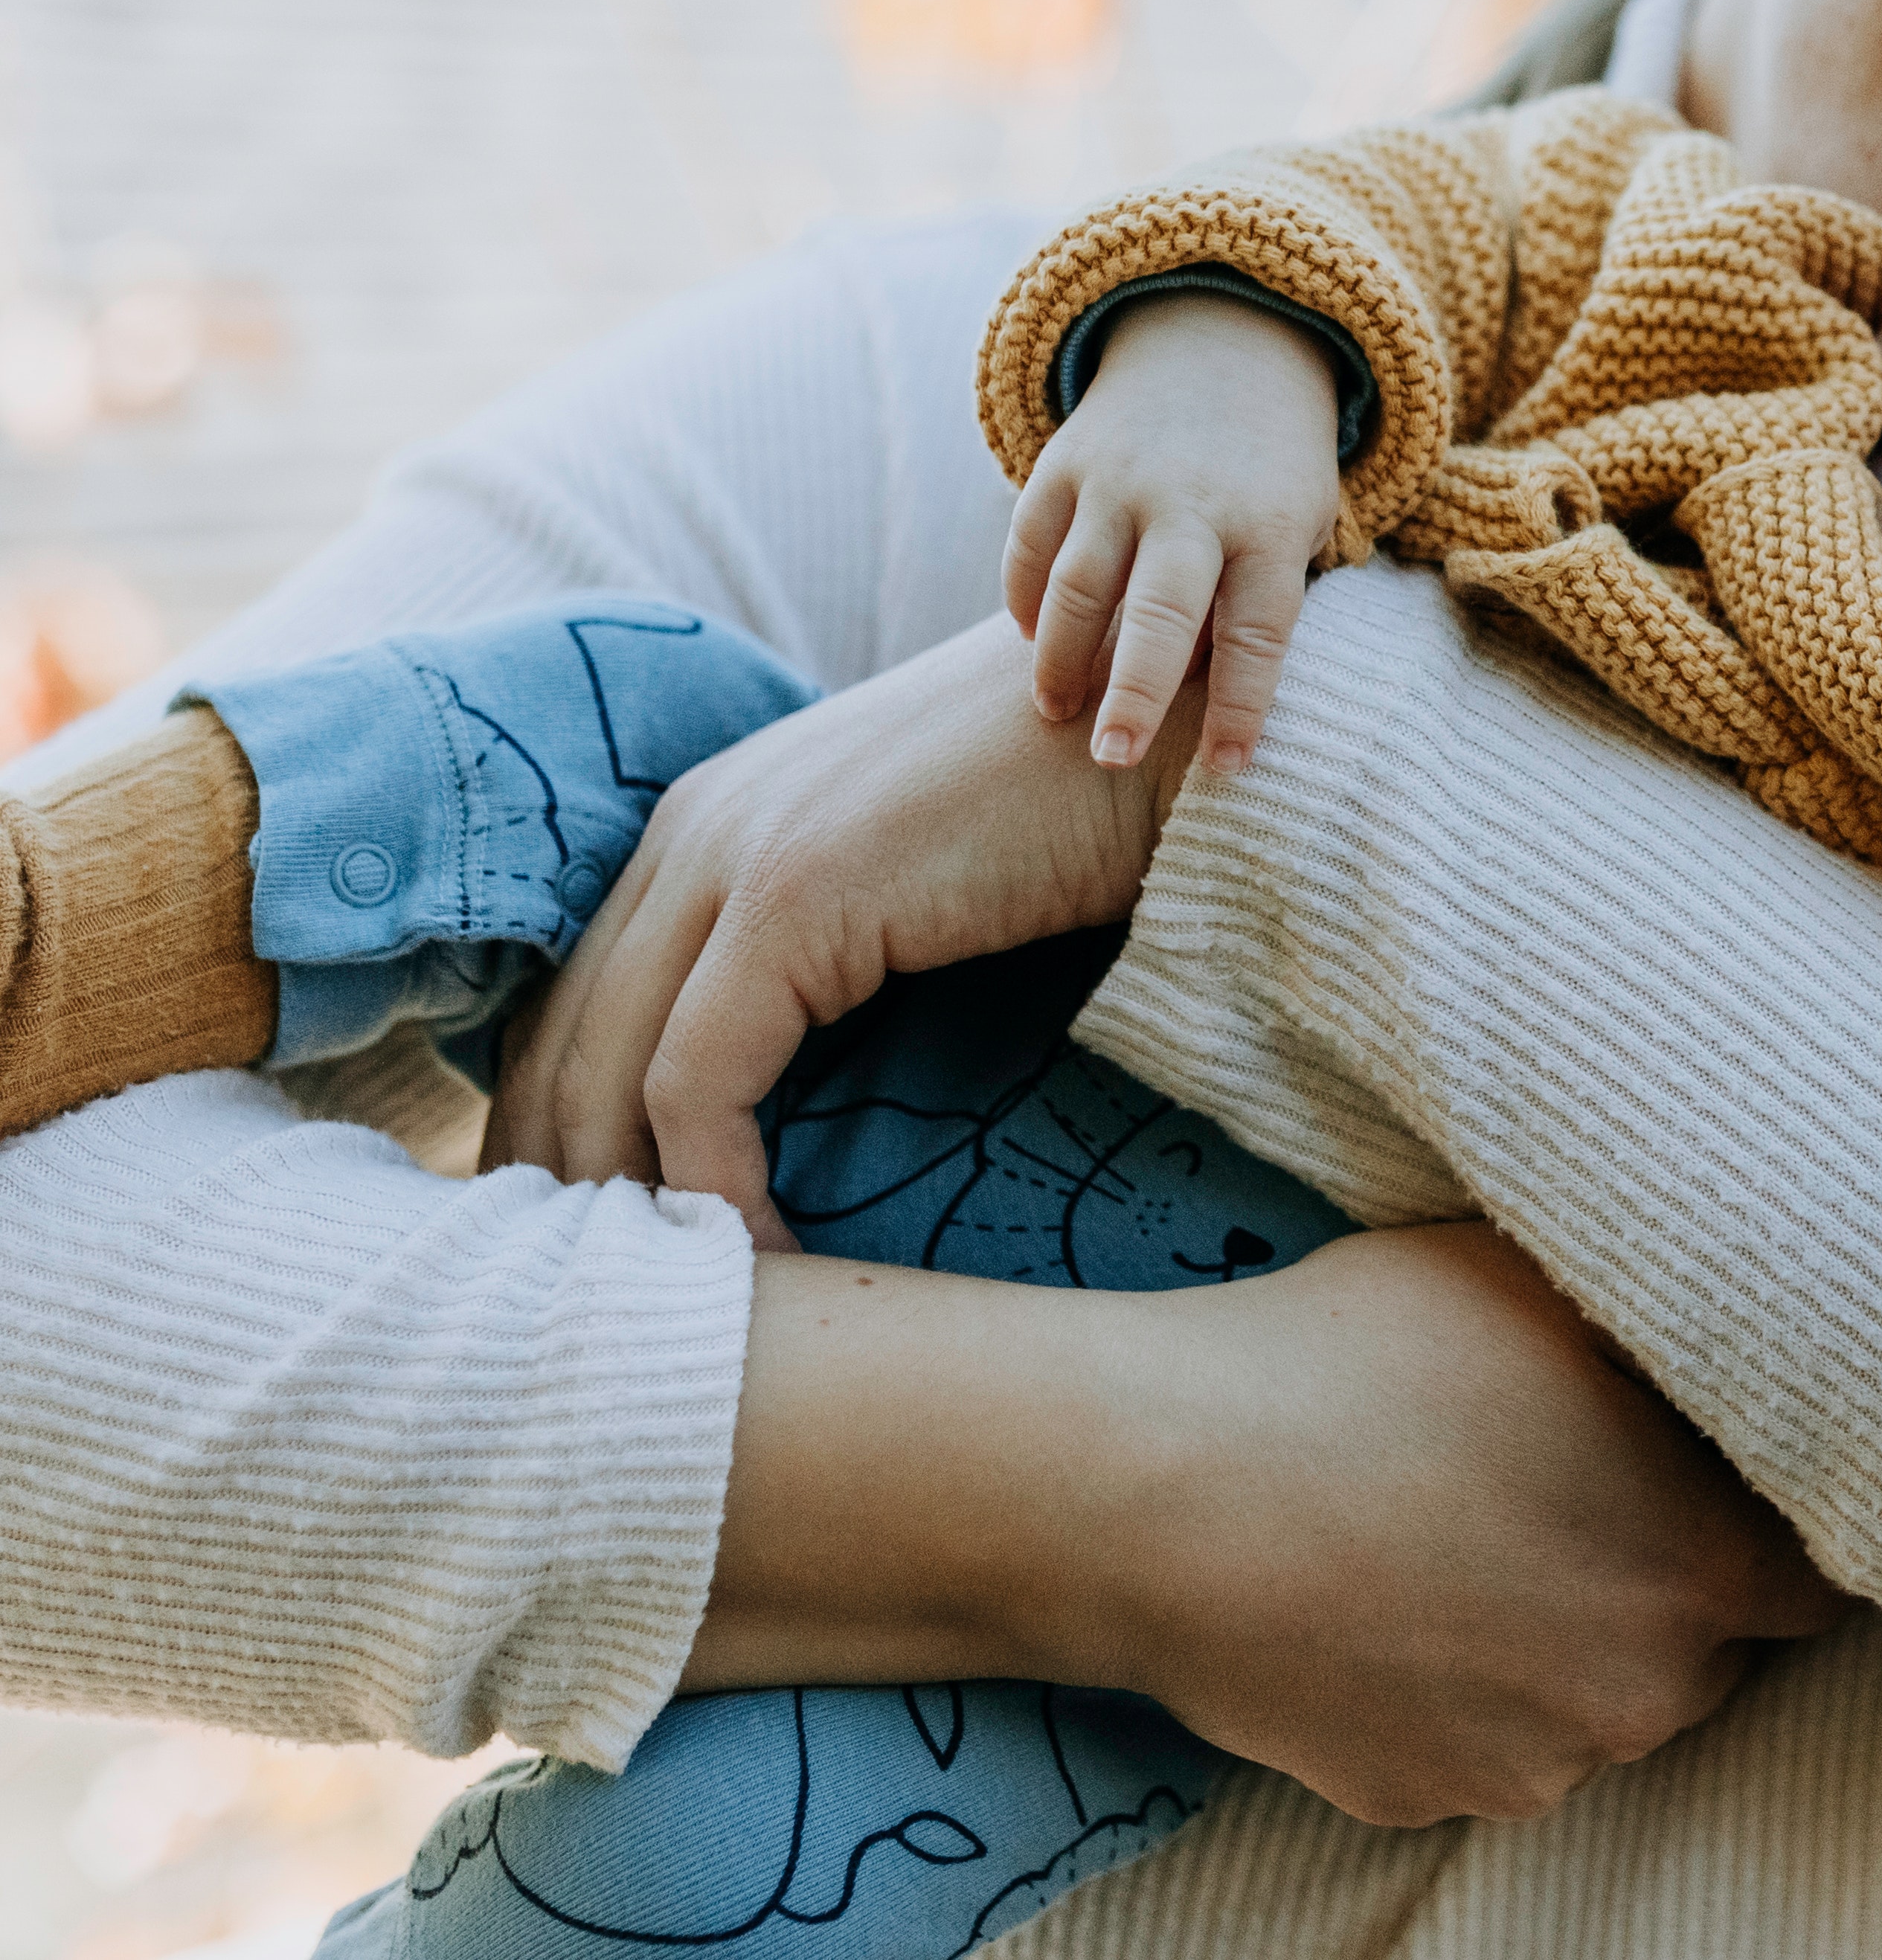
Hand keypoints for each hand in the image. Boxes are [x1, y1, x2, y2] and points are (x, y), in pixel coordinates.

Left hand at [484, 616, 1197, 1246]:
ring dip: (628, 1203)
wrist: (1173, 716)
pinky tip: (761, 1261)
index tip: (597, 1242)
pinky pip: (699, 1081)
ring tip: (667, 1311)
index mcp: (712, 816)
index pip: (577, 997)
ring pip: (608, 1069)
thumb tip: (816, 1085)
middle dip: (562, 1182)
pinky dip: (713, 1188)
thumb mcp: (922, 876)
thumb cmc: (1084, 808)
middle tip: (596, 1311)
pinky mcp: (794, 896)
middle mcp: (695, 823)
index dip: (563, 1125)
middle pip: (564, 1037)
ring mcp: (736, 851)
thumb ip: (844, 944)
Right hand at [688, 1225, 1849, 1827]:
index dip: (1784, 1523)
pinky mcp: (1417, 1795)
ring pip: (1592, 1699)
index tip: (1737, 1477)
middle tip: (1576, 1482)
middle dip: (1666, 1576)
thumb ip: (1666, 1330)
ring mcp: (1527, 1762)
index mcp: (1703, 1567)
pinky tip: (1389, 1592)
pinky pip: (1480, 1739)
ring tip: (1462, 1529)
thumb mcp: (1545, 1284)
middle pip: (1709, 1647)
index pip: (1823, 1581)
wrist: (1160, 1486)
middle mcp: (1642, 1692)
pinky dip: (1458, 1685)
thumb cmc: (1362, 1354)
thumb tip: (1738, 1320)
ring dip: (1561, 1636)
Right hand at [1004, 292, 1345, 777]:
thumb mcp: (1304, 524)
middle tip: (1110, 759)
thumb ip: (1265, 603)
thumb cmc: (1275, 473)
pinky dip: (1022, 596)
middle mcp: (1193, 503)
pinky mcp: (1065, 460)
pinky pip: (1030, 540)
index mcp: (1269, 526)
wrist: (1230, 340)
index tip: (1227, 769)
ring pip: (1077, 583)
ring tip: (1054, 713)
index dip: (1242, 706)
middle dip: (1133, 693)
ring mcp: (1121, 478)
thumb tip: (1221, 706)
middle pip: (1158, 613)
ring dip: (1059, 657)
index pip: (1258, 633)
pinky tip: (1027, 643)